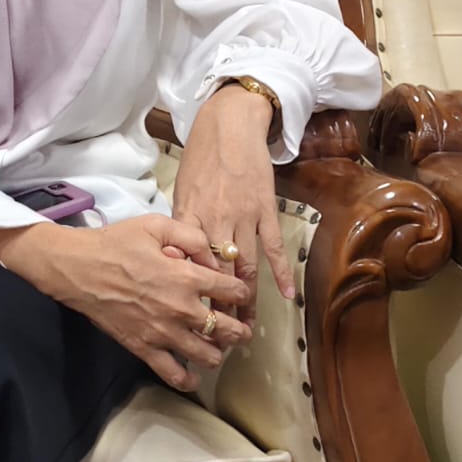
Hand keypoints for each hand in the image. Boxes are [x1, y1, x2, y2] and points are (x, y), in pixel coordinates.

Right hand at [0, 216, 250, 390]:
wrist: (77, 268)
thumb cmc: (115, 242)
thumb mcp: (155, 224)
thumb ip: (191, 236)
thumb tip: (215, 258)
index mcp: (186, 277)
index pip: (233, 291)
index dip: (242, 291)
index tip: (238, 292)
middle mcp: (181, 309)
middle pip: (229, 329)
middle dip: (240, 328)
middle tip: (238, 325)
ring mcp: (163, 333)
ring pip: (208, 356)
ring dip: (218, 352)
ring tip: (215, 345)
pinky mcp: (144, 348)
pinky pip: (174, 375)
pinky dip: (188, 378)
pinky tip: (191, 372)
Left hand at [172, 82, 293, 325]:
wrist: (230, 126)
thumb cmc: (201, 157)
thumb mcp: (181, 190)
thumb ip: (180, 225)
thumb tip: (176, 258)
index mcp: (188, 216)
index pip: (187, 264)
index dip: (189, 294)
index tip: (189, 318)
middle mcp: (213, 220)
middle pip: (216, 273)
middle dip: (218, 306)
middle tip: (220, 336)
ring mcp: (242, 217)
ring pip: (244, 266)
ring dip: (246, 299)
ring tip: (247, 327)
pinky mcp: (264, 210)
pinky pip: (272, 247)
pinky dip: (279, 273)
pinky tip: (285, 296)